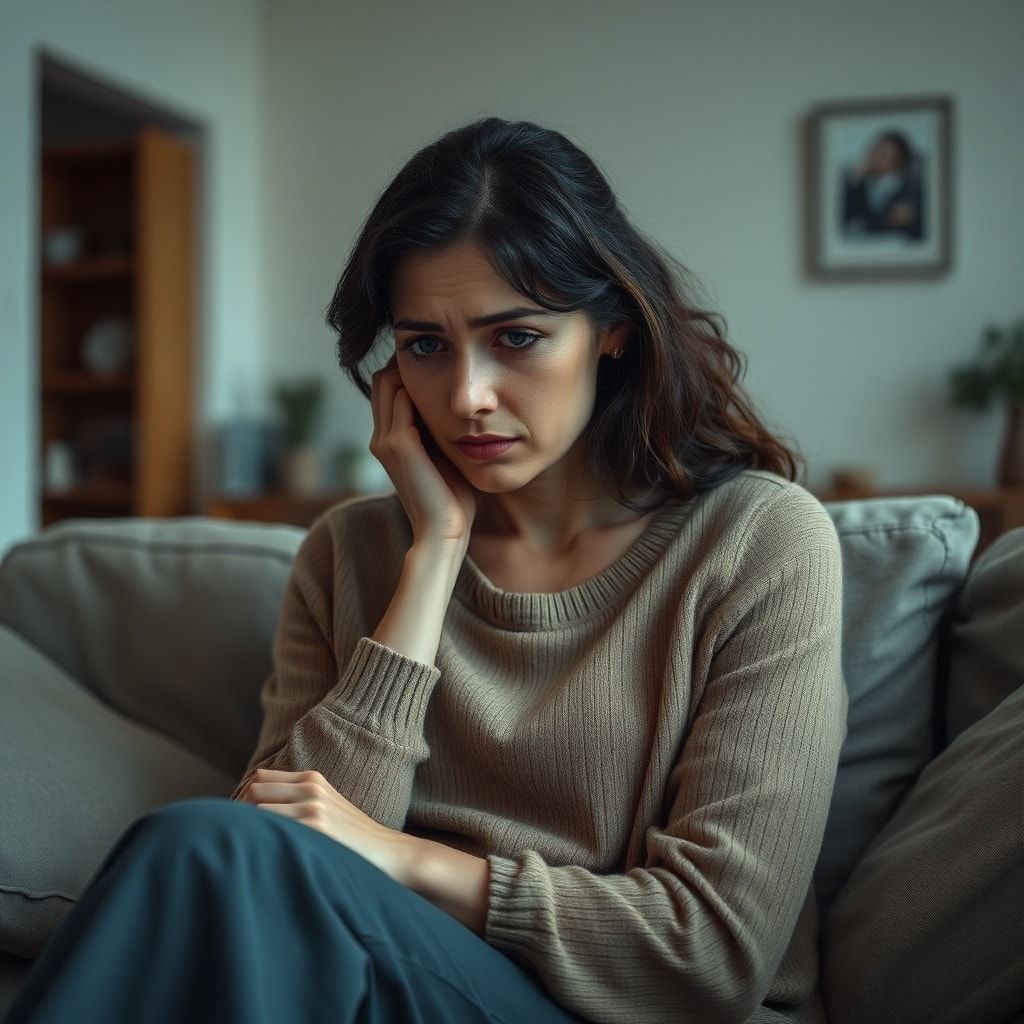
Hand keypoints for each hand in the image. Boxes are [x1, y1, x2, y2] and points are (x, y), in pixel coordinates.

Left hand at [238, 768, 415, 885]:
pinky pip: (271, 828)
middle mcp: (311, 787)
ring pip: (256, 809)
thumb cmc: (354, 837)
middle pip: (253, 790)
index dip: (245, 799)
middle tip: (240, 839)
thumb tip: (254, 809)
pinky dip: (261, 840)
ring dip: (247, 829)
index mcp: (312, 778)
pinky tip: (265, 857)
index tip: (242, 823)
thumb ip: (298, 800)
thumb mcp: (327, 806)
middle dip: (240, 813)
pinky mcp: (316, 827)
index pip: (260, 778)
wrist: (390, 852)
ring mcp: (313, 806)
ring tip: (249, 850)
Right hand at [370, 353, 476, 542]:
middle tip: (441, 347)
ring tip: (443, 354)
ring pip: (388, 382)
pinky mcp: (398, 444)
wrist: (444, 531)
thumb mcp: (447, 457)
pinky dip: (419, 382)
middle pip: (384, 378)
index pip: (389, 388)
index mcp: (389, 440)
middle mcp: (380, 437)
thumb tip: (465, 412)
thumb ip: (444, 433)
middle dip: (408, 359)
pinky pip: (401, 398)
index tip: (440, 356)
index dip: (409, 368)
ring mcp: (385, 440)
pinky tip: (446, 375)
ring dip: (412, 365)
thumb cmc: (452, 499)